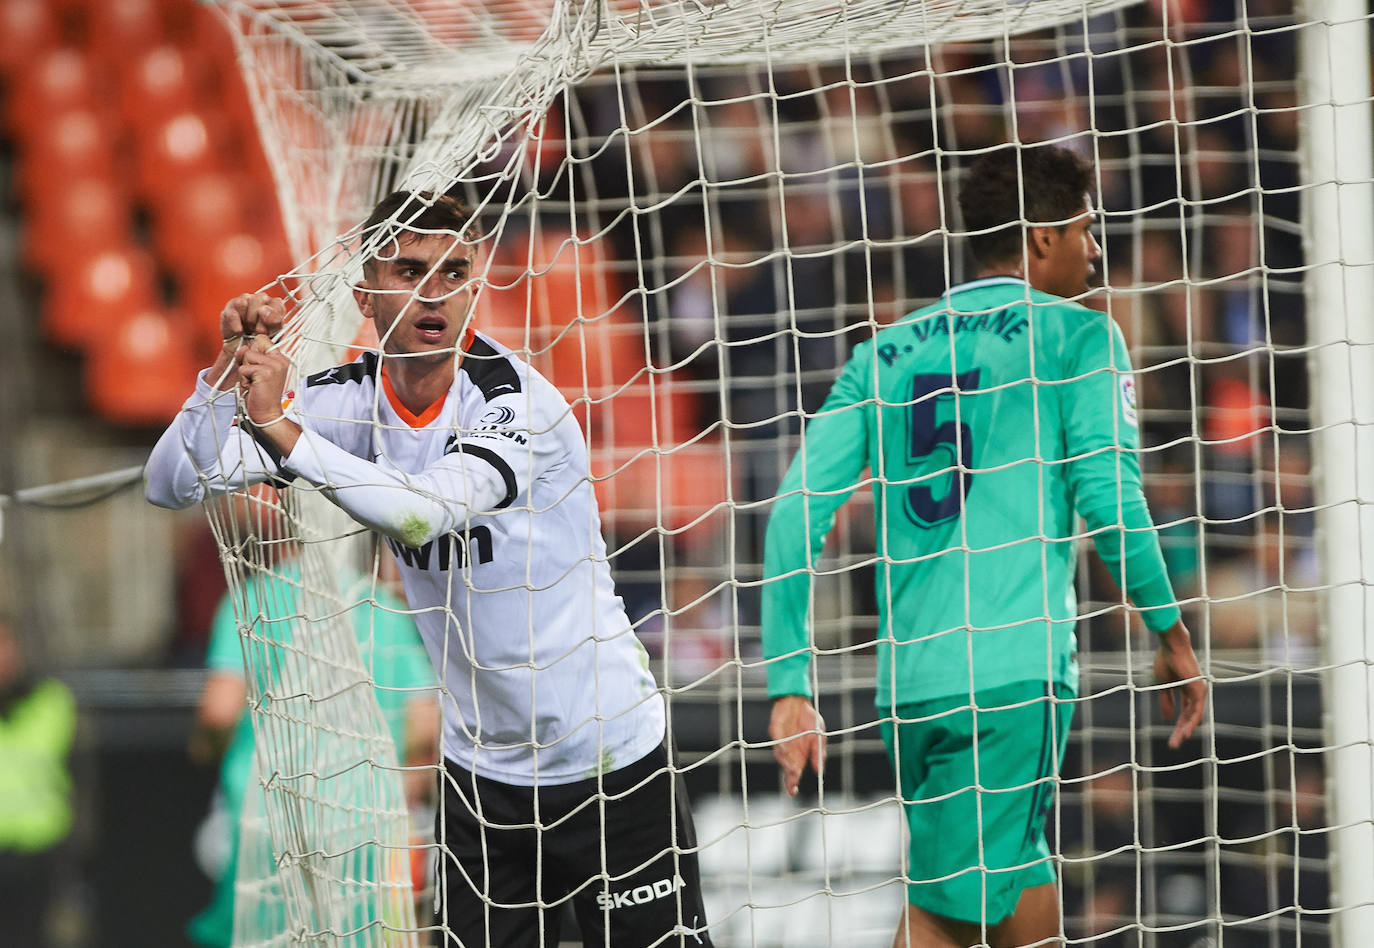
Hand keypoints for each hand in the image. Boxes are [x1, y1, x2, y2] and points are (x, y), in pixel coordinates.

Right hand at [208, 293, 286, 389]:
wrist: (244, 353)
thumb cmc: (261, 344)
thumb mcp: (274, 336)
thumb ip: (275, 323)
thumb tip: (265, 310)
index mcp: (274, 307)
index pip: (276, 303)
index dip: (272, 316)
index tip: (267, 330)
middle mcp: (260, 301)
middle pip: (260, 298)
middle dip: (259, 319)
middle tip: (257, 332)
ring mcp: (244, 301)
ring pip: (246, 300)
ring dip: (248, 319)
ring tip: (248, 331)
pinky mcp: (230, 308)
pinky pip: (232, 311)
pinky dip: (235, 323)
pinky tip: (239, 331)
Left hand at [236, 335, 290, 425]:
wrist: (267, 415)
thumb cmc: (262, 396)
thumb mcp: (255, 372)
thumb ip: (249, 356)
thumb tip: (243, 348)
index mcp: (280, 359)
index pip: (262, 339)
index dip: (254, 351)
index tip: (256, 366)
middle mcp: (280, 360)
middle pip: (253, 344)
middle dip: (248, 361)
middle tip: (255, 377)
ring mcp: (274, 365)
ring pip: (247, 355)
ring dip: (245, 371)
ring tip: (254, 383)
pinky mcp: (265, 372)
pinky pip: (244, 368)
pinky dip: (244, 379)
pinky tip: (253, 387)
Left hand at [768, 695, 824, 796]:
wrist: (799, 702)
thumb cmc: (809, 721)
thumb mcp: (818, 738)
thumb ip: (818, 755)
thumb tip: (820, 773)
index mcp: (798, 755)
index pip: (794, 772)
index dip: (793, 782)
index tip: (794, 791)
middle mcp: (788, 750)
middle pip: (786, 766)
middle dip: (789, 776)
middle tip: (793, 784)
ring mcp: (780, 741)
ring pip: (781, 755)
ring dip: (786, 763)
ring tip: (792, 770)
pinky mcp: (775, 730)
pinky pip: (777, 740)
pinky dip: (781, 746)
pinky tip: (786, 751)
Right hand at [1153, 620, 1205, 748]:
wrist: (1171, 646)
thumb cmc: (1166, 661)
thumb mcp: (1163, 685)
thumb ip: (1166, 701)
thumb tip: (1166, 719)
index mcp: (1186, 690)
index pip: (1184, 713)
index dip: (1177, 725)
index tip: (1171, 738)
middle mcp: (1195, 692)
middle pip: (1189, 717)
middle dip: (1180, 731)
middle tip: (1173, 745)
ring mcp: (1198, 691)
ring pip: (1194, 716)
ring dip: (1186, 730)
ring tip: (1178, 741)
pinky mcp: (1199, 690)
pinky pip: (1196, 711)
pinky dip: (1191, 722)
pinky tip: (1185, 732)